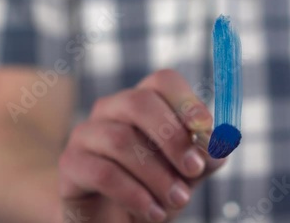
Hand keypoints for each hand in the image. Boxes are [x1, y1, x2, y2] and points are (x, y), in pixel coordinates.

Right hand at [58, 70, 224, 221]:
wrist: (118, 219)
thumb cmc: (155, 186)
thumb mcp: (187, 171)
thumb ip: (205, 156)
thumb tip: (218, 145)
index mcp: (143, 102)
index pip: (163, 80)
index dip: (187, 101)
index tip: (206, 130)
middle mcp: (111, 109)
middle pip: (140, 102)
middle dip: (173, 138)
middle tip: (194, 170)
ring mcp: (86, 133)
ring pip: (121, 139)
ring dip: (157, 174)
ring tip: (177, 201)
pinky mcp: (71, 164)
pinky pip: (103, 172)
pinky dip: (135, 194)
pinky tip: (153, 213)